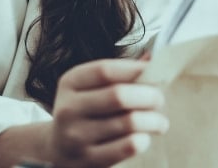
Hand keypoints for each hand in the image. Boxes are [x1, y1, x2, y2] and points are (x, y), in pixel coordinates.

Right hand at [48, 58, 167, 166]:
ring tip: (160, 121)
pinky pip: (128, 146)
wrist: (57, 150)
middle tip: (159, 100)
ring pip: (129, 122)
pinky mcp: (88, 160)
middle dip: (149, 95)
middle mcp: (69, 109)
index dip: (134, 69)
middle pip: (119, 96)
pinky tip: (145, 137)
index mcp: (70, 83)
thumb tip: (152, 60)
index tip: (155, 70)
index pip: (105, 70)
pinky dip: (143, 139)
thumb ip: (118, 73)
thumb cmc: (84, 111)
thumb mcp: (90, 87)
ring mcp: (77, 136)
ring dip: (153, 120)